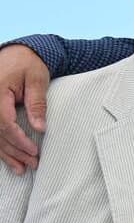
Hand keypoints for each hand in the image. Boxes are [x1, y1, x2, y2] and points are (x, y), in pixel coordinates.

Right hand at [0, 44, 48, 173]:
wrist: (18, 53)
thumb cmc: (29, 64)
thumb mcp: (37, 80)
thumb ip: (37, 104)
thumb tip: (40, 128)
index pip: (4, 122)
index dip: (19, 139)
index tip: (34, 151)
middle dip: (15, 151)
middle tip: (33, 164)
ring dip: (7, 154)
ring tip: (22, 169)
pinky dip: (1, 147)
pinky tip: (10, 161)